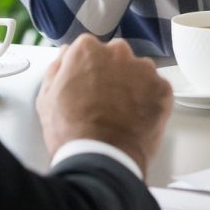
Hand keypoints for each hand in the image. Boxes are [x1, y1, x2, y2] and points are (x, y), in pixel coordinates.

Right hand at [38, 36, 172, 174]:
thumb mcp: (47, 98)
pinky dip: (149, 102)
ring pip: (139, 72)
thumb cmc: (72, 132)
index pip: (89, 49)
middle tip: (104, 101)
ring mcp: (143, 70)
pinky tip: (135, 119)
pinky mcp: (162, 89)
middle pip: (116, 56)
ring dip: (133, 86)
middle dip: (112, 74)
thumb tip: (66, 56)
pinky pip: (156, 90)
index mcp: (88, 50)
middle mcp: (118, 53)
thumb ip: (57, 68)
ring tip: (121, 113)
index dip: (87, 69)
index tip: (87, 84)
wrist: (101, 160)